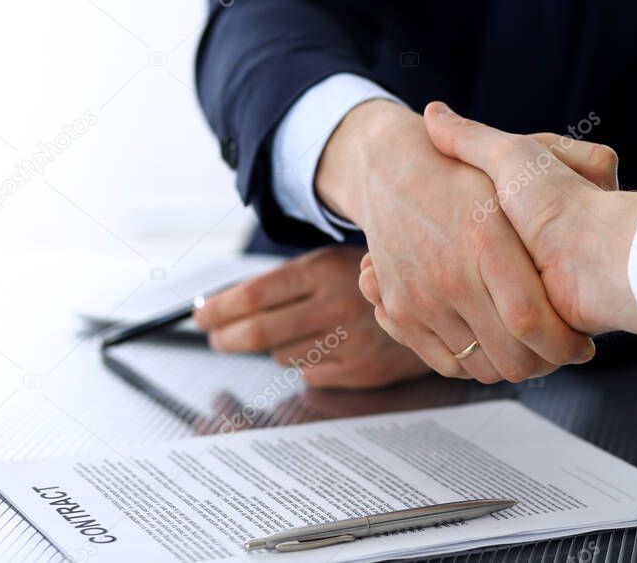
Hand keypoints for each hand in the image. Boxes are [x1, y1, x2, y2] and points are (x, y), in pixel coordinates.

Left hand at [192, 245, 430, 388]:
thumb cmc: (369, 282)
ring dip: (273, 348)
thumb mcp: (330, 263)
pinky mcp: (361, 371)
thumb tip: (223, 306)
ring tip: (289, 333)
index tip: (200, 315)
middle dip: (227, 338)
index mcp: (324, 270)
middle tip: (215, 337)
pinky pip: (310, 373)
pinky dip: (305, 361)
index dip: (218, 309)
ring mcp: (350, 342)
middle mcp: (336, 306)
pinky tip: (322, 346)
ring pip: (282, 356)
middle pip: (259, 333)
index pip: (253, 296)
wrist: (436, 303)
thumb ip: (284, 283)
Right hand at [316, 100, 601, 382]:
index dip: (563, 344)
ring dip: (507, 364)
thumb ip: (564, 158)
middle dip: (542, 362)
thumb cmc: (463, 169)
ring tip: (526, 348)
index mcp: (489, 241)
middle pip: (509, 354)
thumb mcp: (514, 155)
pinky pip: (445, 361)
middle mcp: (451, 275)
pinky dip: (470, 363)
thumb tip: (610, 164)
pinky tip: (489, 344)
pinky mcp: (402, 310)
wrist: (391, 170)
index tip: (580, 345)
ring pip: (479, 364)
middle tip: (557, 353)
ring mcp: (422, 296)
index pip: (530, 319)